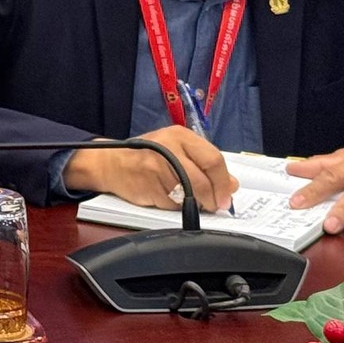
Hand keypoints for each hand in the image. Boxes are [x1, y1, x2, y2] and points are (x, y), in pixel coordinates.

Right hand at [63, 126, 237, 213]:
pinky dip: (176, 207)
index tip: (226, 197)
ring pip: (189, 195)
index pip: (213, 160)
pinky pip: (172, 204)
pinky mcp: (148, 186)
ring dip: (196, 205)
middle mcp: (168, 148)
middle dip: (212, 199)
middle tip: (214, 206)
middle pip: (202, 180)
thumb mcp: (177, 150)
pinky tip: (168, 198)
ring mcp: (157, 167)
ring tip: (190, 201)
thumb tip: (232, 184)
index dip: (223, 182)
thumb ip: (205, 164)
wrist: (110, 163)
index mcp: (180, 135)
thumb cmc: (147, 156)